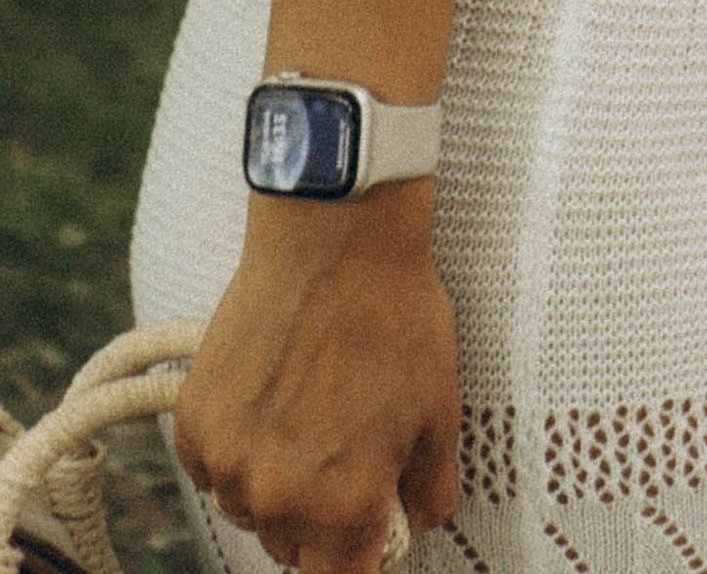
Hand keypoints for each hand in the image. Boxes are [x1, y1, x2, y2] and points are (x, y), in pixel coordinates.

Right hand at [175, 191, 459, 573]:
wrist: (334, 237)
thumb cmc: (394, 318)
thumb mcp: (440, 410)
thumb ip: (430, 489)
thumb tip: (420, 522)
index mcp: (340, 507)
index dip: (361, 557)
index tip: (370, 530)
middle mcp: (274, 498)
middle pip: (292, 547)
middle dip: (321, 519)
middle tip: (347, 452)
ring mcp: (227, 462)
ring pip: (250, 508)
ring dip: (275, 484)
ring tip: (309, 412)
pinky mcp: (194, 423)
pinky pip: (214, 468)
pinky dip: (238, 447)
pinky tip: (271, 396)